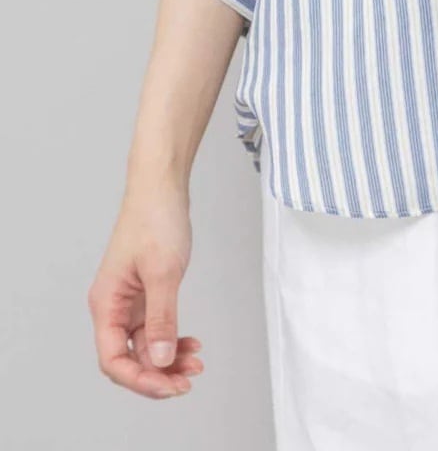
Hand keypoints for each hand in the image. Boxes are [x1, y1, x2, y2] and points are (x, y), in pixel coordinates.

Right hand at [87, 179, 204, 398]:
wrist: (162, 187)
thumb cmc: (156, 219)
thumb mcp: (163, 272)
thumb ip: (162, 318)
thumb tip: (159, 360)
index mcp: (106, 303)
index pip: (113, 359)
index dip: (140, 378)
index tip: (170, 385)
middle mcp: (113, 306)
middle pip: (129, 357)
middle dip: (158, 373)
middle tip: (189, 380)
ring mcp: (130, 300)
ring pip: (145, 344)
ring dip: (168, 358)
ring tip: (197, 362)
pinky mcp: (146, 292)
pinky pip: (156, 327)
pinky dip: (173, 338)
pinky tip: (191, 342)